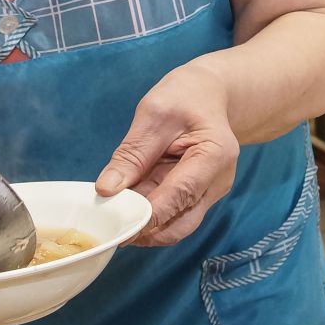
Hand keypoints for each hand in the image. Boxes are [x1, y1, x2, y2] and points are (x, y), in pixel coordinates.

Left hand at [97, 63, 237, 245]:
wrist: (208, 93)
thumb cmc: (185, 96)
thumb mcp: (153, 115)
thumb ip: (132, 154)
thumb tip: (106, 190)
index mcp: (215, 155)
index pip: (180, 195)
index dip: (148, 215)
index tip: (117, 225)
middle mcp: (218, 181)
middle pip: (182, 223)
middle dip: (146, 231)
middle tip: (111, 228)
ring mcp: (210, 192)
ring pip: (176, 224)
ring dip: (146, 225)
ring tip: (116, 215)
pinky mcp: (199, 195)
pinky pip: (173, 214)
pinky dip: (150, 214)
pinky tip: (129, 205)